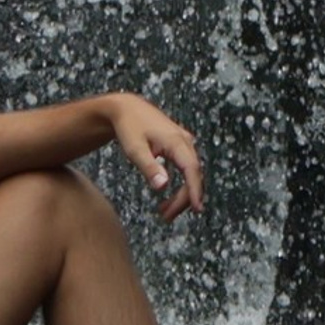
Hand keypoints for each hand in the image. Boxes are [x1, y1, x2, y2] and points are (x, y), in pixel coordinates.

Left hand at [108, 95, 203, 223]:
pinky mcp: (180, 145)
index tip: (197, 209)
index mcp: (176, 141)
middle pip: (193, 174)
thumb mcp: (134, 149)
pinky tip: (168, 196)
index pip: (192, 169)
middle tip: (166, 217)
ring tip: (164, 212)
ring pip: (191, 173)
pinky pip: (186, 168)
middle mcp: (185, 141)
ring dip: (182, 194)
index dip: (196, 190)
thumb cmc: (129, 127)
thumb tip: (163, 186)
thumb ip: (149, 167)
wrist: (127, 108)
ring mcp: (184, 142)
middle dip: (184, 199)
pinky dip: (181, 185)